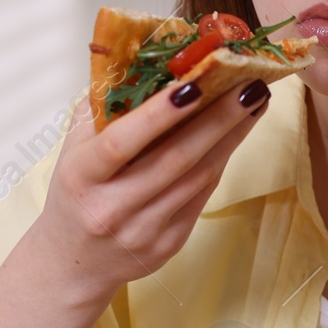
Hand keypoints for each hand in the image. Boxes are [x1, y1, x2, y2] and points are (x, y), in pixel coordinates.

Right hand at [30, 77, 271, 303]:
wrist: (72, 265)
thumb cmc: (75, 195)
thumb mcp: (73, 152)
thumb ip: (101, 110)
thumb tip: (141, 62)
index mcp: (82, 177)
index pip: (122, 141)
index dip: (159, 114)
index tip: (195, 83)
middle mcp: (112, 207)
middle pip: (175, 159)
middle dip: (218, 119)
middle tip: (250, 84)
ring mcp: (143, 229)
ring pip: (198, 177)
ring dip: (232, 137)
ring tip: (255, 101)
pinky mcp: (169, 244)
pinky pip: (202, 195)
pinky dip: (221, 160)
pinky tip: (237, 133)